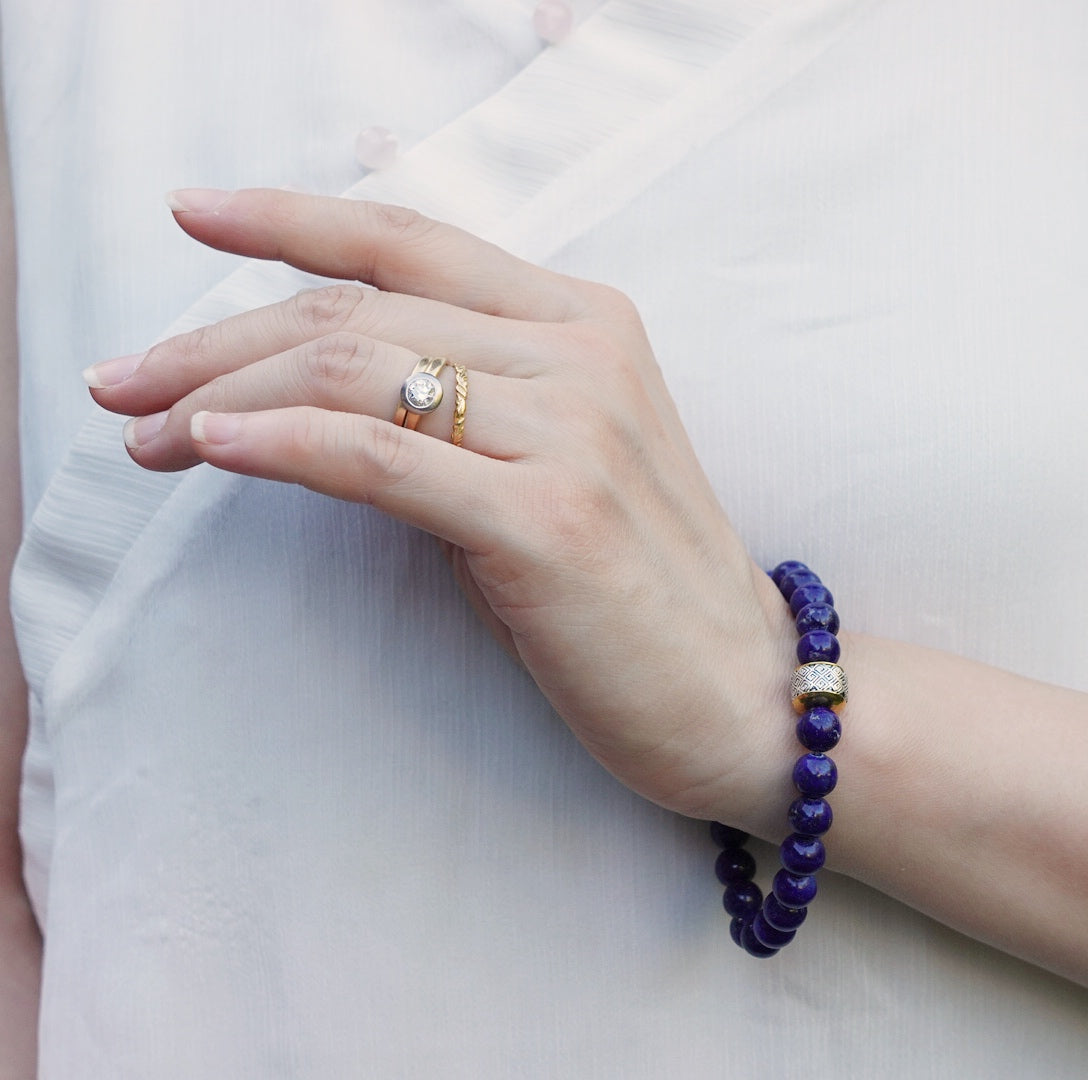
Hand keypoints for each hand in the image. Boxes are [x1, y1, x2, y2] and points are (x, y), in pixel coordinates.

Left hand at [85, 189, 793, 829]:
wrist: (740, 687)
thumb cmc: (638, 581)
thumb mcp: (560, 455)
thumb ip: (472, 395)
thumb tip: (326, 382)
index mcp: (585, 320)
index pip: (411, 240)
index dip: (291, 219)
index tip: (195, 217)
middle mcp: (582, 354)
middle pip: (359, 310)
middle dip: (217, 338)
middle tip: (125, 379)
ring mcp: (572, 433)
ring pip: (357, 373)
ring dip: (226, 396)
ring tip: (148, 430)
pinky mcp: (549, 521)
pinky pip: (385, 459)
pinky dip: (285, 445)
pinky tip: (212, 444)